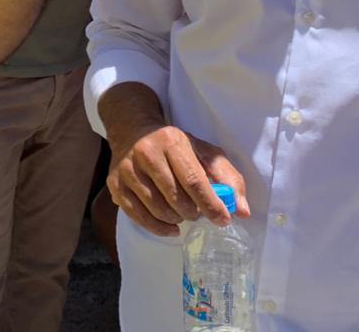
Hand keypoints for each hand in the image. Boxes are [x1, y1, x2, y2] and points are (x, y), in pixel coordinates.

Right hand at [106, 120, 248, 237]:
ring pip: (158, 210)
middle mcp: (146, 154)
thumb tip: (242, 211)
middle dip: (194, 213)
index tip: (223, 219)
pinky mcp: (115, 185)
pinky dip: (159, 227)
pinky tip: (171, 225)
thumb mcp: (203, 151)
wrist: (132, 130)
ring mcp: (128, 170)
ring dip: (177, 219)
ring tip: (183, 213)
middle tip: (198, 212)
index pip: (193, 180)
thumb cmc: (173, 144)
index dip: (210, 204)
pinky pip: (139, 217)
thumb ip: (226, 177)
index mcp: (171, 141)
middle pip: (176, 198)